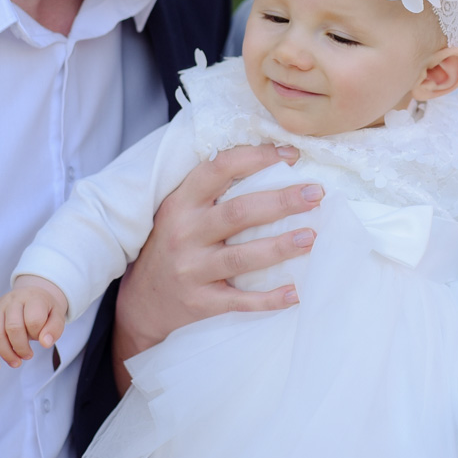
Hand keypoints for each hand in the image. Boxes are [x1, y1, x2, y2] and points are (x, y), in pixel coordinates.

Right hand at [0, 276, 68, 370]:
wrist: (32, 294)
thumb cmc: (44, 308)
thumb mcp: (57, 315)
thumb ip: (54, 329)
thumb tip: (45, 343)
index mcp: (32, 298)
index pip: (33, 320)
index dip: (38, 335)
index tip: (42, 339)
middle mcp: (12, 300)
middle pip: (13, 328)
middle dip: (21, 348)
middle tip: (29, 355)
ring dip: (6, 353)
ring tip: (16, 362)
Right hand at [112, 144, 322, 389]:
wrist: (141, 301)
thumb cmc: (171, 245)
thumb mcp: (178, 211)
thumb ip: (210, 191)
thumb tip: (267, 162)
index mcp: (181, 204)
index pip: (219, 169)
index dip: (256, 158)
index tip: (291, 155)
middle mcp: (184, 233)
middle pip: (239, 213)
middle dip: (282, 202)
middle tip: (316, 194)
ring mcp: (191, 270)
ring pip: (242, 257)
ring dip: (280, 246)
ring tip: (311, 237)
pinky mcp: (200, 302)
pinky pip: (239, 301)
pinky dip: (269, 299)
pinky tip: (295, 292)